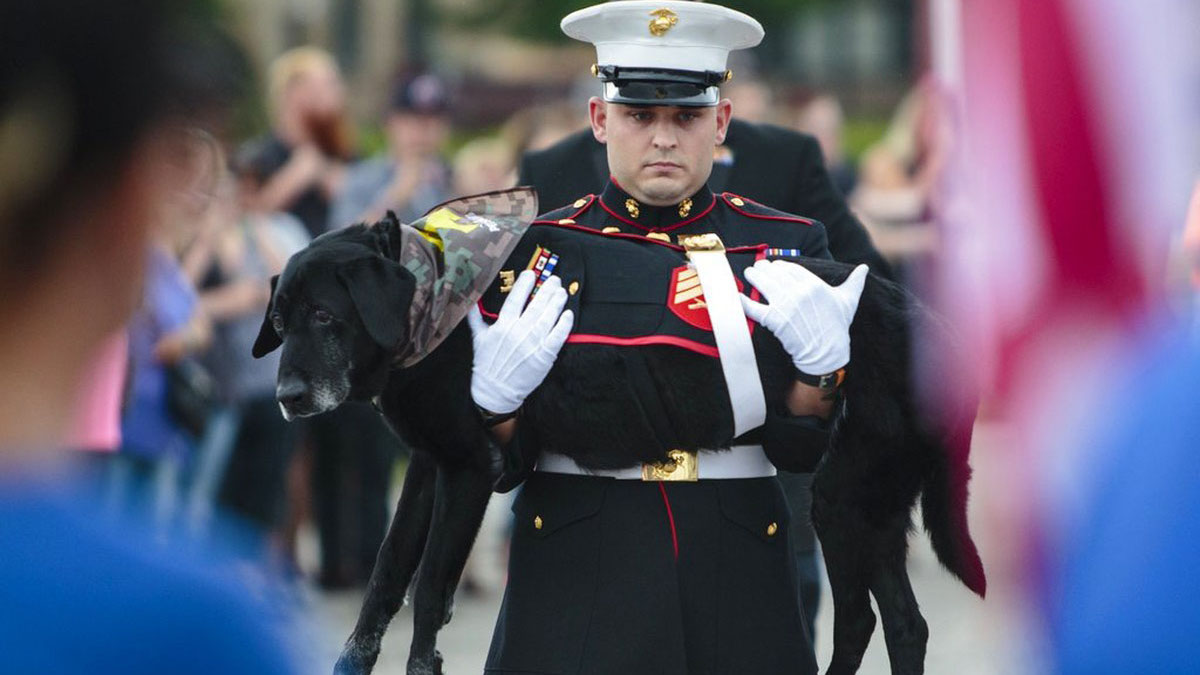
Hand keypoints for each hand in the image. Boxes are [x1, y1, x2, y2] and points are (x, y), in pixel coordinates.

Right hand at [466, 270, 573, 414]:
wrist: (496, 391)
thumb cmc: (486, 364)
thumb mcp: (478, 339)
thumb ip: (475, 317)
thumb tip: (469, 299)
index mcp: (503, 326)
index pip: (515, 299)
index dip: (524, 285)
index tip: (531, 274)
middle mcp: (519, 332)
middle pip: (536, 305)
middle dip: (546, 290)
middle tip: (554, 279)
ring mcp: (533, 343)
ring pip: (549, 317)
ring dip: (557, 302)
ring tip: (561, 292)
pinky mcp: (545, 355)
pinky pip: (558, 336)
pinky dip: (564, 323)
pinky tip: (567, 313)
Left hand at [740, 261, 867, 375]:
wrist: (826, 354)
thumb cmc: (837, 327)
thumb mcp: (848, 301)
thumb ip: (854, 282)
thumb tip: (864, 268)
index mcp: (814, 285)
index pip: (791, 268)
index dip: (781, 266)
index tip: (775, 266)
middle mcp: (799, 293)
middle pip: (775, 273)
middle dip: (765, 269)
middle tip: (758, 268)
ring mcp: (785, 306)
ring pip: (764, 284)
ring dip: (754, 276)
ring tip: (749, 273)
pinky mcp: (774, 321)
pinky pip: (753, 307)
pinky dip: (742, 300)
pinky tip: (735, 294)